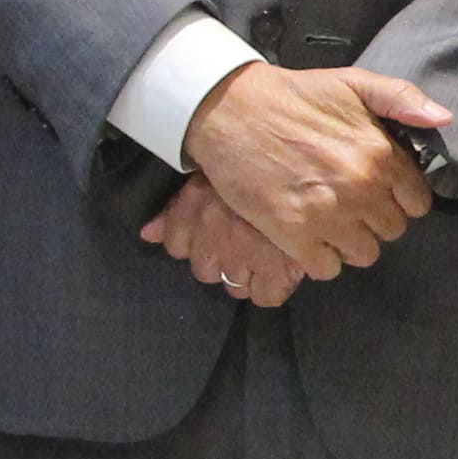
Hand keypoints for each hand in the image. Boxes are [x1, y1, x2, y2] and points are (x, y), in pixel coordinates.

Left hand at [144, 175, 303, 307]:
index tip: (214, 234)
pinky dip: (272, 288)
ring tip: (263, 253)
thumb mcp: (214, 174)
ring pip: (233, 284)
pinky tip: (278, 271)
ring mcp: (247, 255)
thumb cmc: (261, 161)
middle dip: (220, 259)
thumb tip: (147, 234)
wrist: (310, 166)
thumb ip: (176, 210)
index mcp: (200, 204)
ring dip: (245, 273)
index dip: (195, 242)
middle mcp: (217, 234)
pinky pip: (266, 297)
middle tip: (242, 241)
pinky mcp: (280, 270)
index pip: (176, 245)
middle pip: (204, 269)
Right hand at [180, 63, 436, 277]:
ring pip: (364, 254)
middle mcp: (361, 188)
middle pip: (392, 231)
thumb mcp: (353, 82)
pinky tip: (308, 234)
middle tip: (347, 201)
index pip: (417, 203)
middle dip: (374, 219)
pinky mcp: (293, 234)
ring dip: (349, 242)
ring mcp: (328, 215)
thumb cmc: (293, 96)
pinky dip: (319, 258)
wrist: (229, 109)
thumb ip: (402, 98)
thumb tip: (443, 118)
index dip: (399, 198)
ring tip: (329, 218)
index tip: (377, 189)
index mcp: (381, 154)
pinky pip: (327, 269)